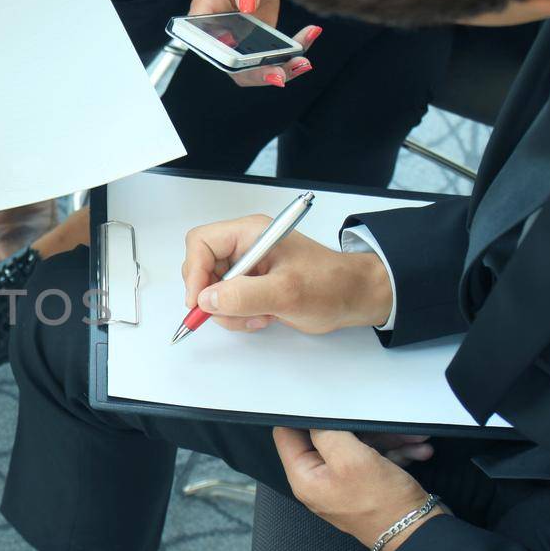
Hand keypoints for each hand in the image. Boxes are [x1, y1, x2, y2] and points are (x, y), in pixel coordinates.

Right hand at [181, 215, 393, 333]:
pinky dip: (239, 316)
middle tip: (234, 313)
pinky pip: (228, 301)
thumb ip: (243, 295)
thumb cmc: (330, 285)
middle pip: (202, 268)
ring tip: (258, 316)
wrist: (355, 298)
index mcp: (250, 233)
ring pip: (213, 290)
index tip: (199, 301)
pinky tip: (264, 317)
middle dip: (214, 296)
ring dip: (229, 311)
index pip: (201, 242)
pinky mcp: (254, 285)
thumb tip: (206, 300)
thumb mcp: (286, 292)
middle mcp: (245, 246)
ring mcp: (249, 266)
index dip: (194, 271)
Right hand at [189, 0, 322, 87]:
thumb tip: (248, 3)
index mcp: (204, 18)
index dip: (225, 57)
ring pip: (254, 69)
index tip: (243, 59)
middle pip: (233, 67)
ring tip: (300, 63)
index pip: (209, 46)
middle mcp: (220, 37)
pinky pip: (274, 58)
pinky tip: (309, 37)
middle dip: (256, 74)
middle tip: (277, 74)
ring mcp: (241, 44)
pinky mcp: (260, 44)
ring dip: (279, 70)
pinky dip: (293, 54)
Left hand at [273, 427, 444, 550]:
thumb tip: (312, 416)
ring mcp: (342, 483)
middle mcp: (319, 481)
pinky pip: (374, 459)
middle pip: (328, 438)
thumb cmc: (384, 506)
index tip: (326, 403)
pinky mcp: (364, 485)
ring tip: (413, 438)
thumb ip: (326, 433)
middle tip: (384, 423)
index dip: (306, 417)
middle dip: (361, 427)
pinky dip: (394, 452)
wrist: (419, 535)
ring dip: (386, 439)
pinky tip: (417, 451)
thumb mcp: (352, 459)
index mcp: (305, 477)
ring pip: (357, 446)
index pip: (288, 435)